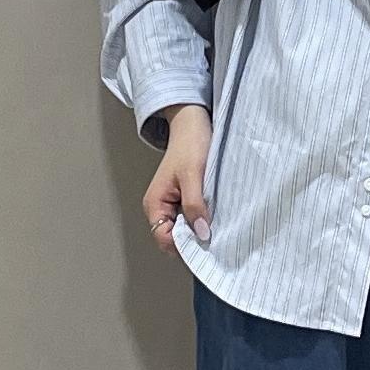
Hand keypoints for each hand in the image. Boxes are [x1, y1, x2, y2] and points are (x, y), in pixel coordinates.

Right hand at [142, 104, 212, 254]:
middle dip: (193, 241)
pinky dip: (201, 222)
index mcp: (155, 204)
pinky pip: (191, 221)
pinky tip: (212, 217)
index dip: (184, 244)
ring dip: (198, 231)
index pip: (165, 239)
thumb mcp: (193, 176)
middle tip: (214, 234)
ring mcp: (171, 207)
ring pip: (184, 232)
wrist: (192, 125)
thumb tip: (201, 233)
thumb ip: (194, 205)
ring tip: (214, 224)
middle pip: (174, 240)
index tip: (205, 240)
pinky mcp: (182, 202)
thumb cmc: (189, 144)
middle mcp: (160, 209)